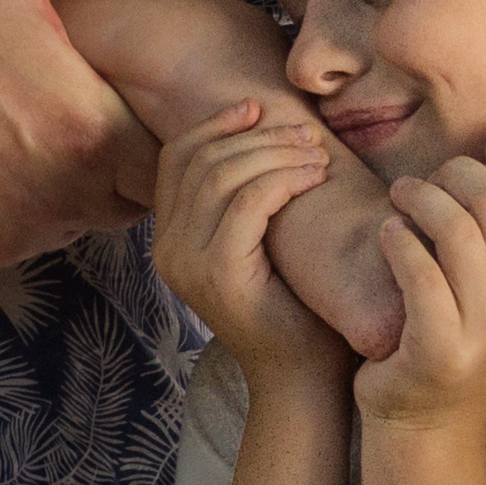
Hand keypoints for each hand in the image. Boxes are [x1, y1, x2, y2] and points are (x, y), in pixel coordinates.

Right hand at [0, 0, 162, 282]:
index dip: (157, 123)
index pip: (168, 155)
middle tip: (69, 101)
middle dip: (116, 154)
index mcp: (86, 133)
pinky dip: (9, 207)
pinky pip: (16, 239)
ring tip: (18, 123)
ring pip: (74, 220)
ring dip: (64, 184)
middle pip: (128, 194)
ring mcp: (7, 238)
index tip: (122, 90)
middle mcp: (55, 203)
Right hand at [152, 101, 351, 387]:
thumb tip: (263, 127)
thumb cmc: (294, 307)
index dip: (215, 124)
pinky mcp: (218, 274)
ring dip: (276, 154)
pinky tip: (316, 178)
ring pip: (223, 176)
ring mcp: (187, 263)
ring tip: (318, 155)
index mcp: (170, 239)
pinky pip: (248, 203)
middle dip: (257, 136)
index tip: (258, 107)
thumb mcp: (262, 242)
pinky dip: (284, 180)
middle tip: (307, 135)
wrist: (303, 377)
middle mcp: (167, 250)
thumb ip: (246, 198)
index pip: (176, 158)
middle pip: (201, 160)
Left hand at [358, 135, 485, 435]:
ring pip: (454, 227)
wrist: (431, 424)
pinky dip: (396, 240)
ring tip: (399, 199)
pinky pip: (418, 270)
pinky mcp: (440, 349)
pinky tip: (386, 235)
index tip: (485, 153)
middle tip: (425, 180)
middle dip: (452, 173)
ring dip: (417, 198)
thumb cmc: (466, 332)